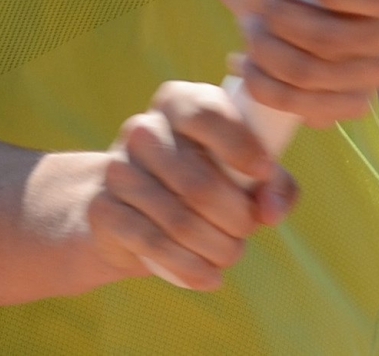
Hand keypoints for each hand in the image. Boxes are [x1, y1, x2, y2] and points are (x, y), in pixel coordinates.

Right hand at [87, 81, 298, 289]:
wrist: (130, 207)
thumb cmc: (202, 178)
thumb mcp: (242, 171)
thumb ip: (273, 183)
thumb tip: (271, 210)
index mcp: (179, 103)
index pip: (208, 115)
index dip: (241, 145)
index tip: (264, 172)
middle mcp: (144, 129)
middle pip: (200, 182)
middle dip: (236, 218)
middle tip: (248, 230)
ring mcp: (119, 169)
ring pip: (180, 220)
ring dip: (217, 248)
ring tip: (231, 254)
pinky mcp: (105, 209)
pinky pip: (154, 243)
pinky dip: (190, 267)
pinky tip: (210, 277)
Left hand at [237, 0, 378, 126]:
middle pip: (338, 43)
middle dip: (284, 23)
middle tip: (261, 1)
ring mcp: (378, 72)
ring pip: (315, 78)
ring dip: (268, 54)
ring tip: (250, 28)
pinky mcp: (349, 101)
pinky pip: (309, 109)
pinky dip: (266, 87)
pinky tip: (247, 63)